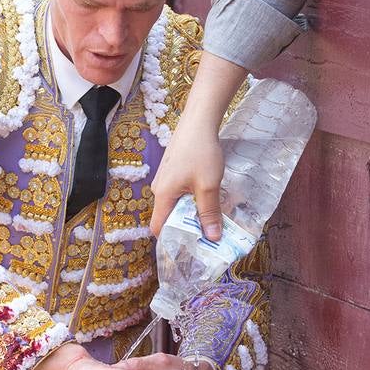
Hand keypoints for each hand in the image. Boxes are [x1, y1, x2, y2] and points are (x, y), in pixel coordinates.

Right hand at [149, 52, 250, 239]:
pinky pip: (179, 193)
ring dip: (190, 214)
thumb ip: (209, 212)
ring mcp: (165, 178)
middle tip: (207, 237)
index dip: (171, 241)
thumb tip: (212, 238)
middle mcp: (159, 189)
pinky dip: (191, 200)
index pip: (158, 228)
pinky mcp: (173, 170)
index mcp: (163, 195)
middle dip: (185, 229)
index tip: (190, 249)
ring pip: (175, 205)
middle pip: (167, 217)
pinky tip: (207, 197)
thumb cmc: (201, 152)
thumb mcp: (209, 185)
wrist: (199, 120)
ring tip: (210, 219)